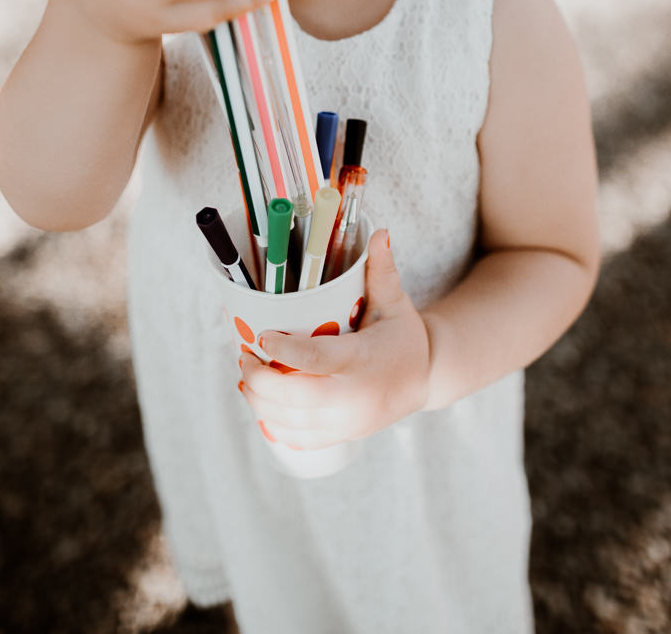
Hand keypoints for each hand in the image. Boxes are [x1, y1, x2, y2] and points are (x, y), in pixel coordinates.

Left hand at [238, 230, 430, 449]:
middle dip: (260, 380)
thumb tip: (379, 232)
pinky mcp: (340, 436)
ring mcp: (346, 423)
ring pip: (289, 422)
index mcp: (364, 362)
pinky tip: (263, 401)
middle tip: (245, 357)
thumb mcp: (396, 303)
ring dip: (259, 401)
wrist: (426, 381)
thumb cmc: (404, 338)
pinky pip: (297, 438)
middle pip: (294, 398)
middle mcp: (354, 398)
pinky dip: (274, 422)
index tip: (262, 336)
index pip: (317, 360)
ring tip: (247, 376)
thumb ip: (382, 271)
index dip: (284, 350)